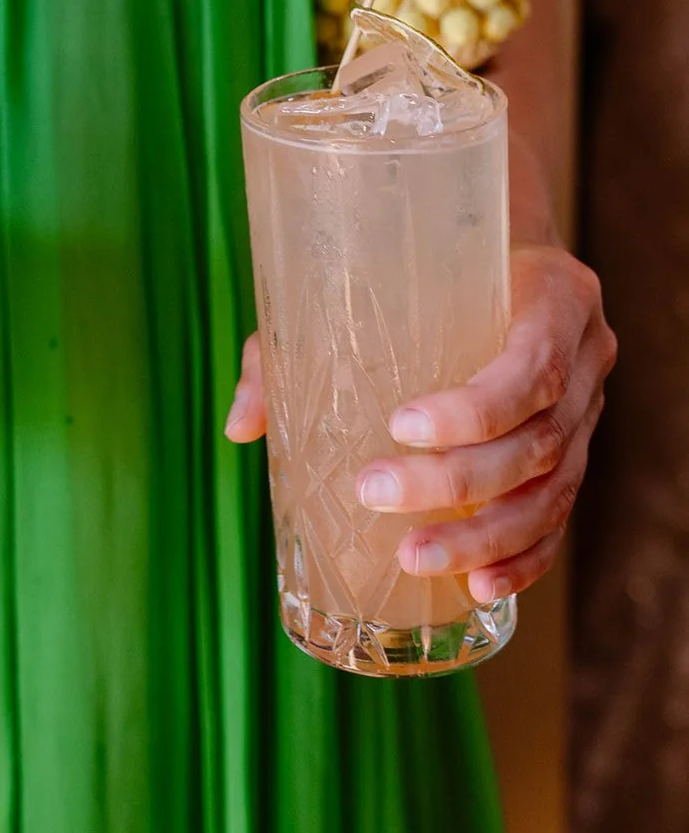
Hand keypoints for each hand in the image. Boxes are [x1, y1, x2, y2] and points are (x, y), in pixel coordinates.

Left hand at [225, 244, 614, 601]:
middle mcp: (586, 353)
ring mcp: (591, 407)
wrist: (500, 246)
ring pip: (554, 489)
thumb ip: (296, 346)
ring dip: (485, 535)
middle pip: (540, 438)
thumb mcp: (363, 281)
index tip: (399, 426)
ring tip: (415, 558)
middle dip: (458, 479)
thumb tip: (241, 424)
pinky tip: (479, 587)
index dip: (474, 409)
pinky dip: (522, 556)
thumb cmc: (423, 265)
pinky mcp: (579, 450)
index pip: (531, 365)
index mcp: (555, 294)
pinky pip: (560, 514)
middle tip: (375, 493)